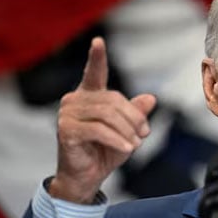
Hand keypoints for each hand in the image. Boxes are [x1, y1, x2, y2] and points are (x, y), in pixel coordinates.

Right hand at [49, 37, 156, 203]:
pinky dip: (117, 140)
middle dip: (134, 118)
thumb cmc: (104, 151)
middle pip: (113, 100)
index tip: (98, 41)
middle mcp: (75, 100)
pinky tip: (127, 149)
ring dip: (127, 131)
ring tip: (135, 145)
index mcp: (89, 96)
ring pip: (107, 115)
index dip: (97, 58)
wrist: (87, 177)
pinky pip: (99, 130)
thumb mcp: (126, 131)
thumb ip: (135, 114)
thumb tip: (150, 98)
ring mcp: (67, 114)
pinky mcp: (66, 130)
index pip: (94, 73)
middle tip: (144, 135)